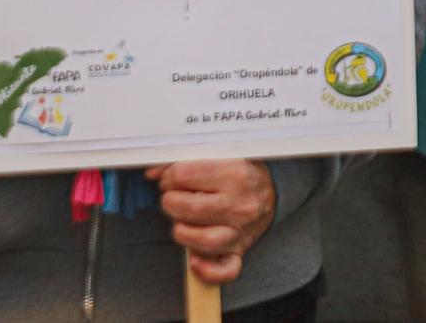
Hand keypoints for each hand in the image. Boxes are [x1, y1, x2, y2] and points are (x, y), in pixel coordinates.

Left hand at [148, 160, 276, 285]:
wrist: (272, 190)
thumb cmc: (240, 172)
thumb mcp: (220, 155)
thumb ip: (184, 161)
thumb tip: (152, 174)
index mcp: (235, 173)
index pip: (185, 176)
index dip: (169, 177)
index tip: (171, 179)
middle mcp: (240, 203)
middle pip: (190, 208)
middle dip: (170, 202)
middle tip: (172, 198)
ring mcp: (241, 229)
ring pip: (203, 240)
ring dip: (181, 232)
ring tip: (180, 222)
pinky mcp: (240, 249)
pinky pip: (226, 269)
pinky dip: (207, 270)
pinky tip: (194, 261)